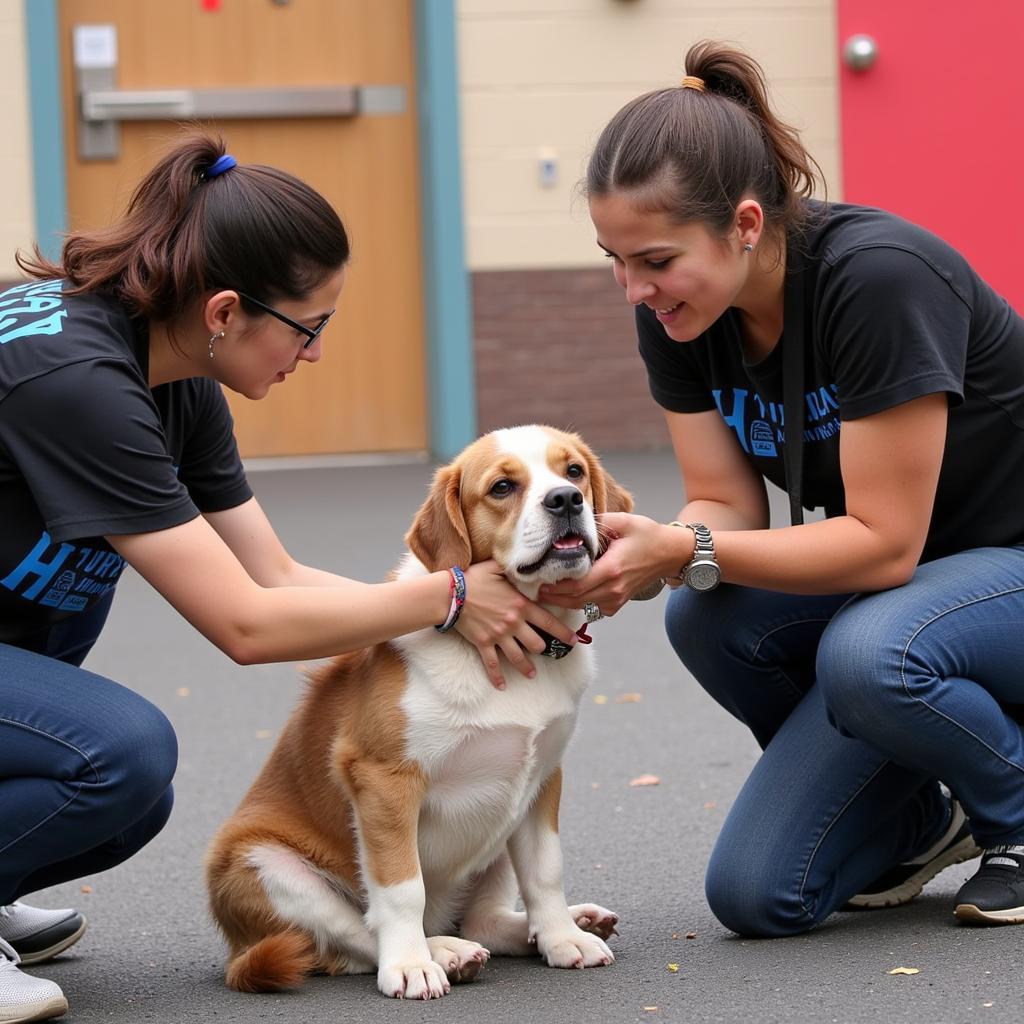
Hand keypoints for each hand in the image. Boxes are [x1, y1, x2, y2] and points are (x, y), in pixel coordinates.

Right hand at [455, 560, 579, 689]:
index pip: (549, 621)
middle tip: (545, 652)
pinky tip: (502, 686)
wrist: (450, 594)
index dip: (563, 633)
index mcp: (521, 605)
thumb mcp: (497, 567)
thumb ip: (515, 568)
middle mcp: (513, 623)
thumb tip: (527, 561)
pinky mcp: (483, 643)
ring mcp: (498, 635)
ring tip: (532, 674)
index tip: (574, 640)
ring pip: (518, 657)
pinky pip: (492, 664)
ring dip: (526, 668)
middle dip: (543, 649)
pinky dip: (497, 677)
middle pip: (536, 644)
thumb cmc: (473, 578)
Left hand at [539, 513, 688, 616]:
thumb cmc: (649, 536)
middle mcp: (614, 588)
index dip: (555, 587)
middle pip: (575, 600)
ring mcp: (617, 598)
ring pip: (583, 607)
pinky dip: (579, 603)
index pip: (576, 585)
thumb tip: (574, 525)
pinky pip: (594, 608)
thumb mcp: (623, 521)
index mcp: (612, 569)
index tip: (540, 581)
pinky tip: (568, 594)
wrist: (671, 553)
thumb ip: (598, 523)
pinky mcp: (619, 602)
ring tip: (547, 593)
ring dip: (564, 602)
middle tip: (536, 589)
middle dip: (554, 596)